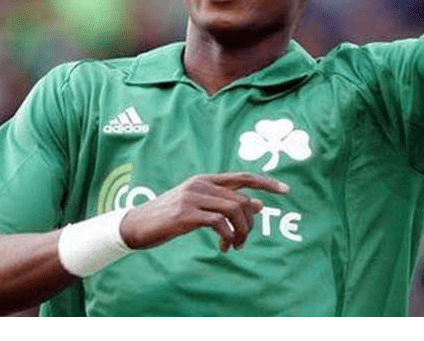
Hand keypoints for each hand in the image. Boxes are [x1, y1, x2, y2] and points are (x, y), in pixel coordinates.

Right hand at [119, 173, 288, 251]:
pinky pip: (220, 223)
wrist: (137, 225)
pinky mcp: (186, 213)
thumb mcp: (200, 208)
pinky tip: (224, 248)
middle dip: (251, 223)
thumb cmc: (169, 218)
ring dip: (242, 232)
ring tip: (235, 246)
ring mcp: (193, 197)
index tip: (286, 190)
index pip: (243, 176)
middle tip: (245, 241)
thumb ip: (226, 204)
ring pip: (234, 209)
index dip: (266, 182)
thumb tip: (260, 206)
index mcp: (206, 180)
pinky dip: (228, 237)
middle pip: (243, 199)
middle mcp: (201, 184)